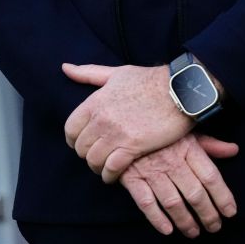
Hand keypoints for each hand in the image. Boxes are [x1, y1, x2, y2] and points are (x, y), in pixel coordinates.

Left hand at [62, 63, 191, 182]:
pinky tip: (115, 174)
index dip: (74, 139)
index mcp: (96, 101)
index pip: (70, 129)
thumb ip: (88, 73)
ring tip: (106, 166)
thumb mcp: (117, 73)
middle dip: (87, 153)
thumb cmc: (149, 80)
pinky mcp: (133, 146)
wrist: (180, 90)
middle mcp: (102, 118)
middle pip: (80, 148)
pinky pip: (111, 169)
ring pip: (93, 161)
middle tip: (99, 154)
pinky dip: (110, 175)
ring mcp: (116, 133)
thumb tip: (65, 67)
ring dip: (98, 166)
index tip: (84, 142)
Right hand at [120, 133, 237, 237]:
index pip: (210, 176)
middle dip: (207, 214)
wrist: (124, 120)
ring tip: (194, 232)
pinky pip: (145, 202)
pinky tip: (167, 229)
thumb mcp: (186, 130)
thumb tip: (233, 150)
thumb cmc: (159, 127)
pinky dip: (156, 219)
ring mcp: (151, 170)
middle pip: (194, 193)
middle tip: (214, 227)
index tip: (230, 211)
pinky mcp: (132, 178)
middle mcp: (171, 161)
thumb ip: (210, 144)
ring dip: (185, 221)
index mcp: (187, 147)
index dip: (223, 197)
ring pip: (173, 202)